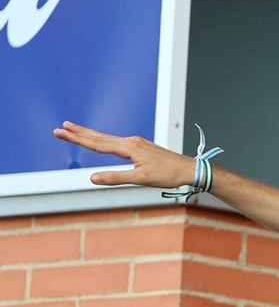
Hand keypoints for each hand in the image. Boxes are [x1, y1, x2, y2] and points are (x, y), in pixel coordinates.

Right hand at [53, 121, 195, 188]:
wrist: (189, 169)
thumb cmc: (168, 175)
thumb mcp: (141, 179)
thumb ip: (116, 178)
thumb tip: (93, 178)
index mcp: (128, 148)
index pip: (97, 143)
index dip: (77, 139)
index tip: (61, 132)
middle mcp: (131, 142)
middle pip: (99, 137)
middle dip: (79, 133)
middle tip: (60, 127)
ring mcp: (136, 143)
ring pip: (108, 138)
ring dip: (90, 134)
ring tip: (74, 129)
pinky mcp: (141, 146)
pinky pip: (117, 141)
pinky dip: (104, 139)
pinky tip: (102, 140)